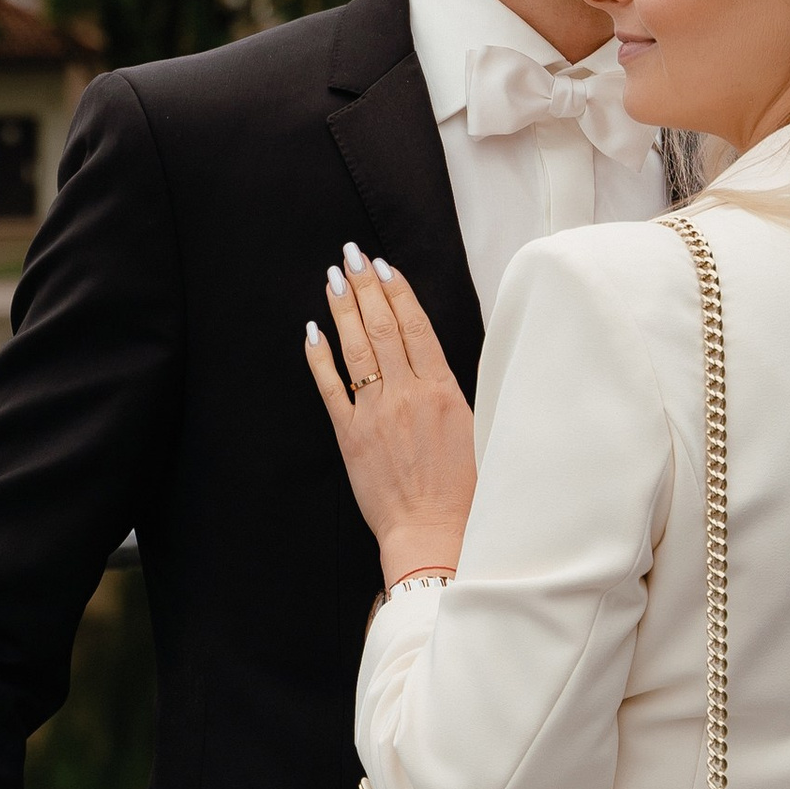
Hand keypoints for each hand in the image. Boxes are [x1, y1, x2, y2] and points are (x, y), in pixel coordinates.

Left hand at [305, 243, 476, 588]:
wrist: (434, 535)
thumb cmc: (465, 492)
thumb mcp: (477, 430)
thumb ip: (454, 391)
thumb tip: (436, 358)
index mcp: (443, 390)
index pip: (415, 326)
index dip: (397, 291)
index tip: (384, 265)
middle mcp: (407, 394)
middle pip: (382, 327)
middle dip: (365, 285)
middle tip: (352, 253)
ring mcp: (375, 414)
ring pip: (356, 349)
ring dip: (343, 309)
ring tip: (333, 278)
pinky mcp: (350, 436)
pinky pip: (330, 388)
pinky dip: (320, 357)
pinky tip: (313, 331)